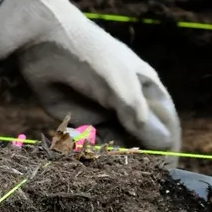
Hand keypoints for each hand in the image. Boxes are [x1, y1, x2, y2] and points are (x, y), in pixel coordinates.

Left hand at [0, 0, 180, 151]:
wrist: (44, 40)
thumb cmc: (91, 57)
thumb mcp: (120, 87)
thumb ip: (140, 117)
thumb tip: (166, 145)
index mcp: (148, 91)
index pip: (167, 126)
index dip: (167, 148)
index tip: (162, 171)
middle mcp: (130, 104)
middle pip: (143, 139)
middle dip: (138, 155)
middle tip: (127, 168)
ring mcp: (106, 112)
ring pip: (118, 145)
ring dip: (113, 155)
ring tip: (102, 154)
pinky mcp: (81, 120)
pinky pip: (93, 144)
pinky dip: (93, 152)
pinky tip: (87, 150)